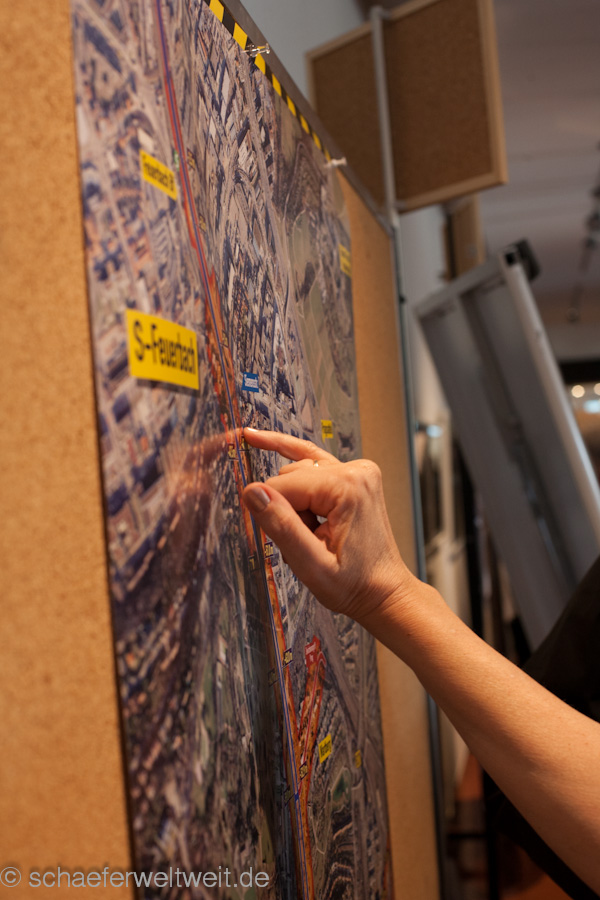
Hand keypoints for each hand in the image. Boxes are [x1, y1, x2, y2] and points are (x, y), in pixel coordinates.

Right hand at [241, 428, 415, 623]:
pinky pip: (311, 458)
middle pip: (289, 477)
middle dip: (288, 511)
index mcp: (348, 488)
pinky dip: (287, 452)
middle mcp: (356, 470)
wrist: (383, 592)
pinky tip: (258, 438)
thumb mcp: (312, 566)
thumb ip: (282, 527)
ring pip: (296, 473)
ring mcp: (357, 469)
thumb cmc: (354, 584)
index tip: (286, 541)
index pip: (282, 486)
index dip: (274, 515)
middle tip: (308, 541)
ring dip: (296, 503)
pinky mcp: (353, 474)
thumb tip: (252, 492)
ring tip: (314, 533)